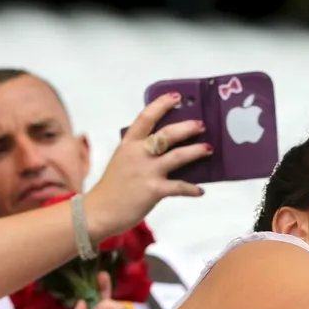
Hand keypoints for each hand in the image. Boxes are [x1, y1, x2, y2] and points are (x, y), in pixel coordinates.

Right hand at [87, 92, 210, 236]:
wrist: (99, 212)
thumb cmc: (113, 187)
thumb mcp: (122, 160)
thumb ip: (140, 151)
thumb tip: (169, 148)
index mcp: (128, 144)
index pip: (146, 117)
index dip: (162, 105)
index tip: (177, 97)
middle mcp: (138, 154)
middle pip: (167, 134)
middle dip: (187, 127)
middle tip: (201, 124)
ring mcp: (146, 171)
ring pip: (178, 156)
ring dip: (196, 151)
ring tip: (208, 148)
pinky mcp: (153, 190)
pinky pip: (179, 186)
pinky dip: (192, 188)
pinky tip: (200, 190)